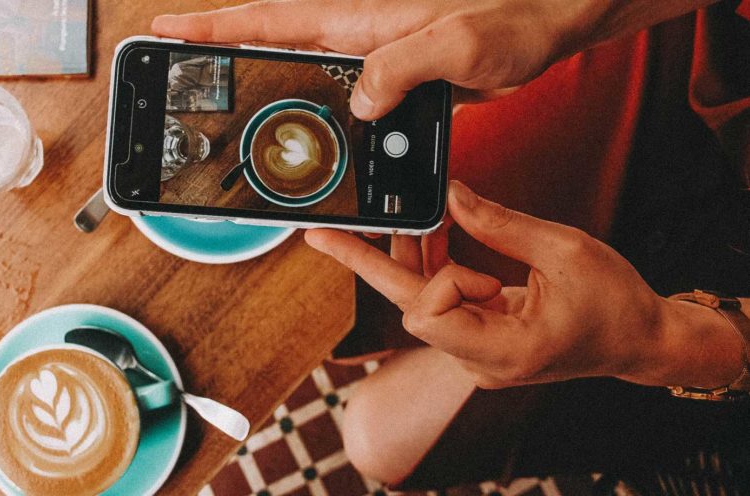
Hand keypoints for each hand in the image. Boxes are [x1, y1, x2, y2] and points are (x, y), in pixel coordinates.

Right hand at [153, 0, 714, 120]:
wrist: (550, 25)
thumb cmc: (513, 21)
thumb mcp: (457, 42)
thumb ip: (402, 68)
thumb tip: (358, 101)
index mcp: (358, 23)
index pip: (270, 21)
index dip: (214, 27)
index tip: (167, 30)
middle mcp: (357, 41)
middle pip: (272, 49)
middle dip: (221, 58)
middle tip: (179, 78)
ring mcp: (374, 62)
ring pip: (303, 78)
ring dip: (265, 91)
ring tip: (227, 114)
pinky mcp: (395, 83)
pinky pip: (341, 99)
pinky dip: (315, 113)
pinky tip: (309, 136)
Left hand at [306, 181, 745, 388]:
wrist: (641, 341)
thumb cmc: (615, 302)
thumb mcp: (565, 252)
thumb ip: (501, 224)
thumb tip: (451, 193)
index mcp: (503, 351)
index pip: (427, 317)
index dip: (439, 279)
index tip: (475, 259)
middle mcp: (479, 360)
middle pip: (408, 307)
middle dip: (370, 263)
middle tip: (320, 232)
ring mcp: (477, 352)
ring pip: (423, 301)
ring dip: (413, 256)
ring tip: (403, 211)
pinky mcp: (481, 338)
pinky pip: (444, 300)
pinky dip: (439, 264)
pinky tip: (439, 228)